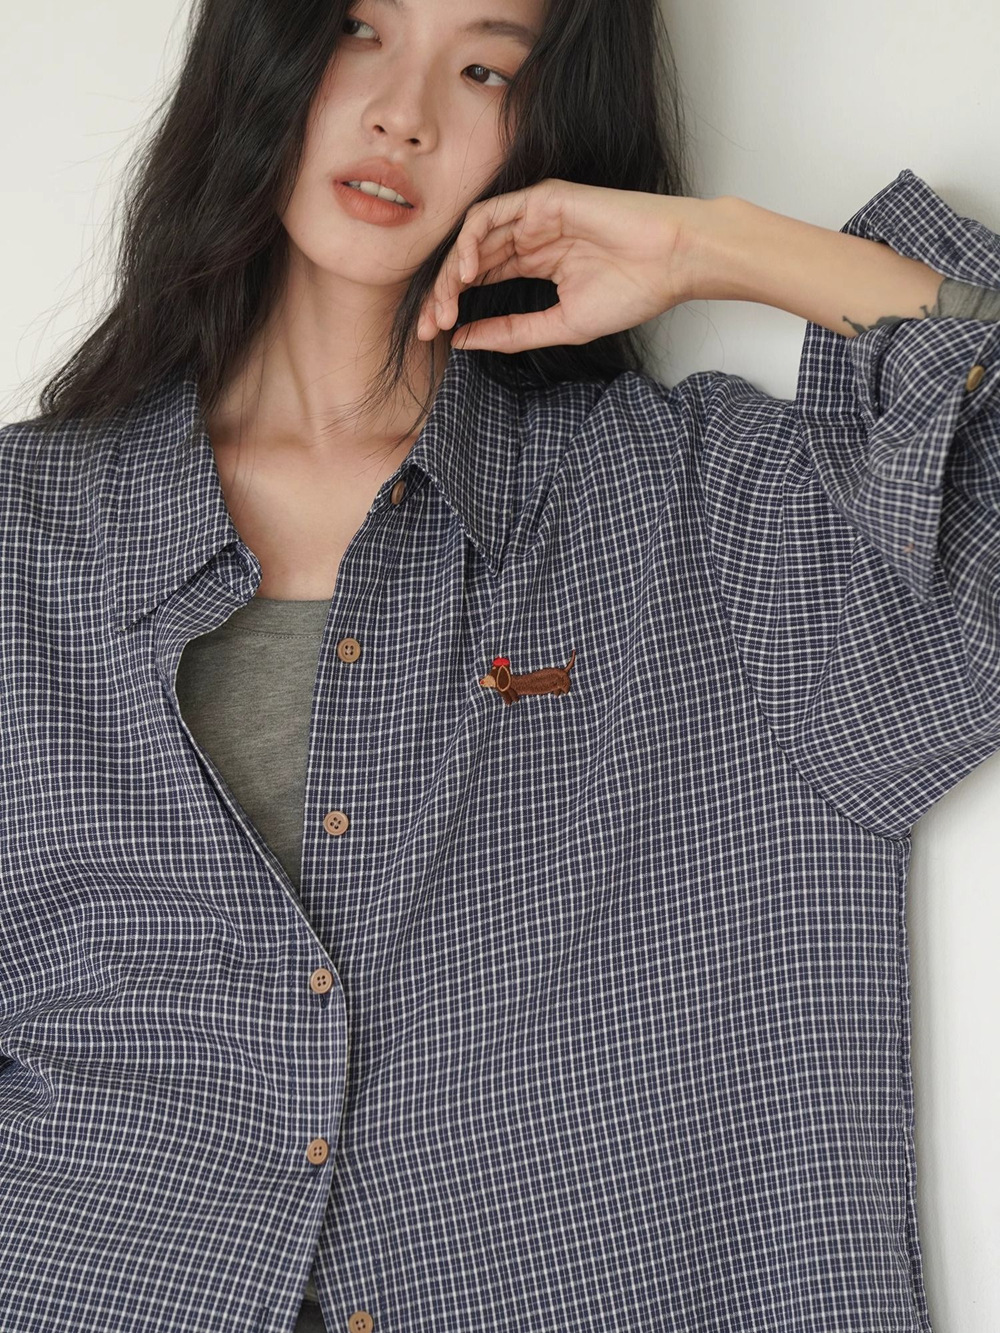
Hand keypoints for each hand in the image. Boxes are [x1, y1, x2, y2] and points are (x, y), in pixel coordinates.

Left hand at [417, 178, 709, 353]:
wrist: (671, 262)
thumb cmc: (631, 292)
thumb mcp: (560, 325)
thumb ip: (511, 332)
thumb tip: (462, 341)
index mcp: (535, 263)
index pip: (481, 281)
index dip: (454, 305)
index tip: (436, 335)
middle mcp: (529, 237)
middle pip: (471, 261)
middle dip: (443, 293)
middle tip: (429, 324)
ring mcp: (534, 216)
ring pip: (474, 238)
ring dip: (452, 272)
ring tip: (446, 305)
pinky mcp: (541, 199)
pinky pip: (491, 215)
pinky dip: (472, 241)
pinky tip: (467, 273)